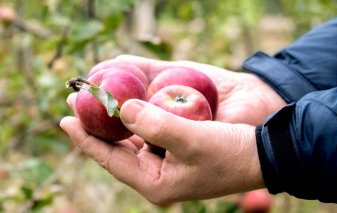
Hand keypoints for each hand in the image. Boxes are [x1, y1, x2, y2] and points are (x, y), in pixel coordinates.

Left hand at [60, 56, 285, 203]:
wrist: (263, 155)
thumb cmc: (230, 153)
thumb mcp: (193, 140)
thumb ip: (156, 125)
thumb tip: (122, 109)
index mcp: (156, 184)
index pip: (110, 160)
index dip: (85, 139)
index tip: (64, 117)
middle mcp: (157, 177)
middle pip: (116, 151)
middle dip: (95, 127)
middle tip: (75, 102)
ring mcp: (166, 166)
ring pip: (130, 143)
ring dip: (114, 122)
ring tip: (95, 102)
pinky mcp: (176, 154)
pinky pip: (146, 136)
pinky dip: (134, 121)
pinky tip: (126, 107)